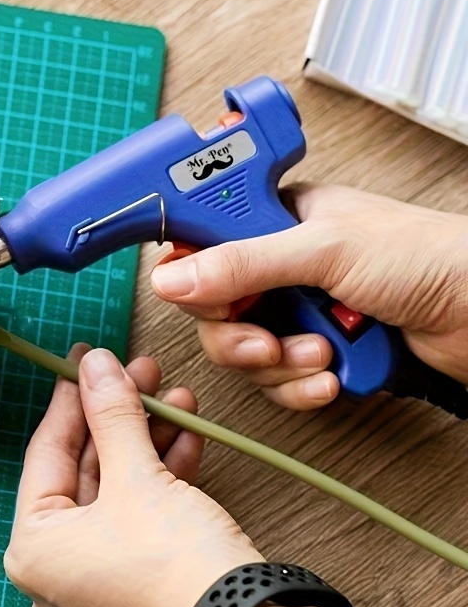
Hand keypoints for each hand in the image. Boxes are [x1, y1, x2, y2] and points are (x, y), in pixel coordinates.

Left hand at [4, 345, 262, 606]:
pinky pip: (139, 513)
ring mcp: (98, 578)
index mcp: (34, 551)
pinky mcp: (137, 579)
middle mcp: (57, 570)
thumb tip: (95, 364)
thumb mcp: (137, 476)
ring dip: (147, 438)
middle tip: (137, 371)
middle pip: (86, 468)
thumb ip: (111, 413)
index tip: (82, 359)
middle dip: (119, 415)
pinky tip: (185, 433)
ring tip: (172, 396)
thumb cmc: (177, 567)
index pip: (47, 454)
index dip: (69, 398)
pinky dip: (161, 473)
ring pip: (118, 487)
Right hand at [151, 183, 467, 409]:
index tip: (206, 299)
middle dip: (241, 336)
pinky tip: (330, 376)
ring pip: (245, 351)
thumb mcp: (326, 249)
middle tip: (267, 341)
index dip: (195, 276)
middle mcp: (282, 266)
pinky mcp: (317, 350)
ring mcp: (299, 310)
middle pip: (216, 310)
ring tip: (321, 353)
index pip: (205, 244)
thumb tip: (175, 276)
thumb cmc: (431, 258)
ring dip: (280, 364)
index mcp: (278, 220)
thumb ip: (245, 262)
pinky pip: (278, 379)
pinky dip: (301, 386)